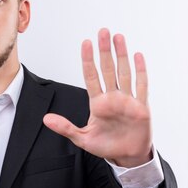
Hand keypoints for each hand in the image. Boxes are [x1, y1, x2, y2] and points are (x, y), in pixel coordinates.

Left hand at [43, 28, 151, 167]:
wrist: (127, 156)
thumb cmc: (106, 146)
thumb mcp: (82, 138)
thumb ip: (65, 127)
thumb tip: (45, 119)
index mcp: (97, 103)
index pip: (91, 76)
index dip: (88, 60)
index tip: (85, 43)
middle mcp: (112, 97)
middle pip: (108, 69)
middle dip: (105, 51)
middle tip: (103, 31)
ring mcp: (127, 100)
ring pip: (124, 72)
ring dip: (122, 55)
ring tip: (118, 37)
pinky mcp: (141, 107)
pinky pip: (141, 86)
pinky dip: (140, 71)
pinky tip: (137, 56)